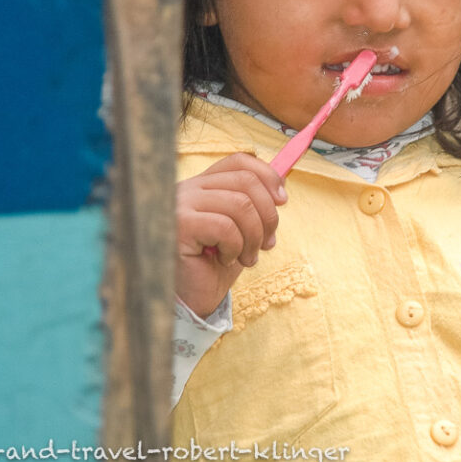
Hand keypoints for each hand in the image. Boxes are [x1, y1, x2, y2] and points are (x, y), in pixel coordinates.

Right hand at [175, 153, 286, 316]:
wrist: (192, 300)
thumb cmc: (215, 265)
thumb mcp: (242, 230)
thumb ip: (255, 206)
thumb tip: (281, 188)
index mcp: (202, 185)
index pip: (239, 161)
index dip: (267, 176)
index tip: (282, 201)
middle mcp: (188, 188)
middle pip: (246, 181)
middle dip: (268, 215)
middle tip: (267, 244)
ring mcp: (180, 204)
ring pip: (240, 204)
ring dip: (254, 237)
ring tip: (247, 258)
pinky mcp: (178, 224)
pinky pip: (225, 226)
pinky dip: (235, 247)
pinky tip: (224, 260)